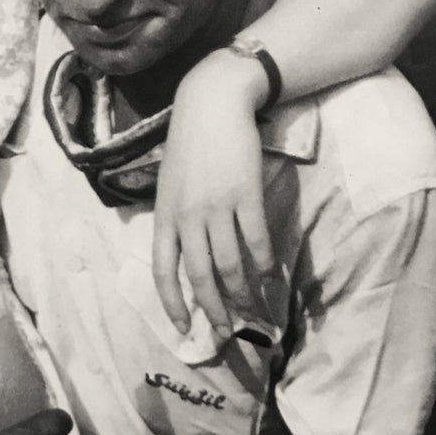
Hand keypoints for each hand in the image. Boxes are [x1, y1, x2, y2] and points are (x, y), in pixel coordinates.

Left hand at [154, 50, 276, 340]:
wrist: (212, 103)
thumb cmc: (190, 142)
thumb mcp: (170, 182)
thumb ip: (174, 217)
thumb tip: (183, 254)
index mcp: (164, 214)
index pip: (163, 270)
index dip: (172, 303)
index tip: (184, 328)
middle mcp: (187, 216)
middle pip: (200, 277)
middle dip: (214, 310)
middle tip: (227, 331)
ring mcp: (217, 207)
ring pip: (231, 266)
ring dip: (244, 294)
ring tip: (254, 310)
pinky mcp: (245, 195)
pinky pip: (257, 242)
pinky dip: (266, 265)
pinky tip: (273, 277)